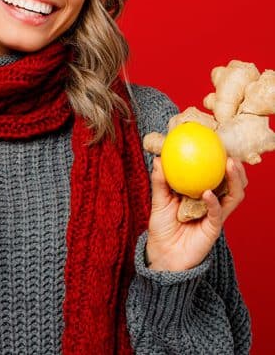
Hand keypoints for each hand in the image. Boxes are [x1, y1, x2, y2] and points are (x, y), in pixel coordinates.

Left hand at [145, 156, 247, 270]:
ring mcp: (215, 214)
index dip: (221, 158)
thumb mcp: (158, 200)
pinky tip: (208, 193)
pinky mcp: (213, 228)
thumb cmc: (162, 226)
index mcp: (200, 191)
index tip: (219, 141)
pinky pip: (217, 213)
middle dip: (237, 166)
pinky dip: (214, 202)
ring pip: (234, 195)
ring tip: (230, 164)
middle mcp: (212, 201)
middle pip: (233, 182)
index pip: (216, 173)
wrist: (163, 254)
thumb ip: (160, 182)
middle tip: (231, 150)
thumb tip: (158, 159)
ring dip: (234, 179)